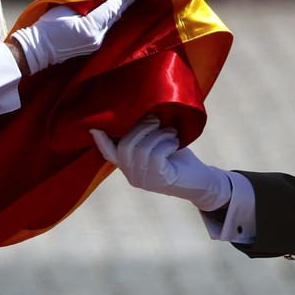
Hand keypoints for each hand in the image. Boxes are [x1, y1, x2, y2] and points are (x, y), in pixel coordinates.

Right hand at [8, 0, 143, 74]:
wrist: (36, 50)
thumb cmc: (47, 27)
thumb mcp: (66, 9)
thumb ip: (87, 4)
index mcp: (91, 27)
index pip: (113, 8)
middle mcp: (98, 38)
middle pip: (116, 16)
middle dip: (127, 3)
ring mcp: (96, 44)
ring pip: (112, 24)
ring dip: (119, 11)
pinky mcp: (92, 47)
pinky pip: (106, 30)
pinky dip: (111, 20)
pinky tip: (116, 13)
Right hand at [90, 116, 231, 212]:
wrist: (200, 181)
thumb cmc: (178, 159)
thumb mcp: (157, 146)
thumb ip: (143, 136)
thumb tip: (136, 113)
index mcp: (129, 167)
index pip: (109, 154)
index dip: (101, 141)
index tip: (94, 127)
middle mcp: (133, 175)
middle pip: (125, 145)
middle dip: (141, 127)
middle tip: (157, 120)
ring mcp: (145, 180)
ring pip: (142, 148)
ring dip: (159, 134)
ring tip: (171, 133)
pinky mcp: (159, 179)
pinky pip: (157, 154)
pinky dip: (167, 143)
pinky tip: (175, 143)